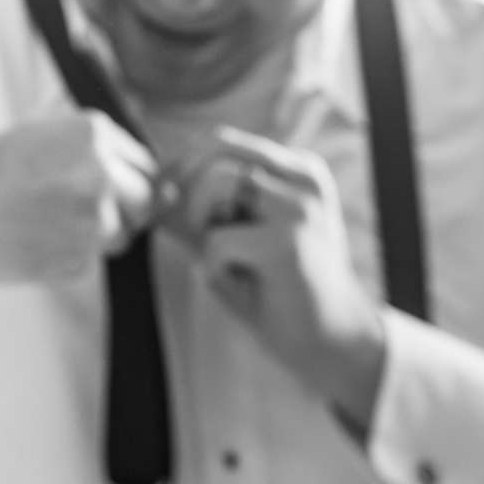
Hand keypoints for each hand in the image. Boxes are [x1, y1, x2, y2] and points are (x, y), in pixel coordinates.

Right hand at [0, 110, 157, 286]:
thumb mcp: (48, 132)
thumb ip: (107, 150)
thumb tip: (170, 191)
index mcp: (95, 134)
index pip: (146, 168)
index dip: (123, 183)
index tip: (91, 187)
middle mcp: (100, 172)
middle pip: (144, 204)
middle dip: (117, 211)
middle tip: (65, 207)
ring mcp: (90, 217)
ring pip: (119, 236)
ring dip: (90, 236)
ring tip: (41, 219)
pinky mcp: (76, 257)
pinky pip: (89, 261)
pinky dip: (65, 256)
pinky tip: (31, 238)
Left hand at [165, 126, 388, 429]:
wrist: (331, 342)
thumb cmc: (277, 288)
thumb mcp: (238, 232)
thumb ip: (203, 204)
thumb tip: (151, 184)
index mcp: (297, 169)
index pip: (221, 141)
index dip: (180, 168)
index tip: (164, 201)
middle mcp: (304, 178)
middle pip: (216, 152)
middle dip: (187, 192)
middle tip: (193, 234)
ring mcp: (301, 207)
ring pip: (216, 183)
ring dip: (203, 226)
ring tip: (225, 258)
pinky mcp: (290, 242)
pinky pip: (218, 240)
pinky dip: (216, 267)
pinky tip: (246, 286)